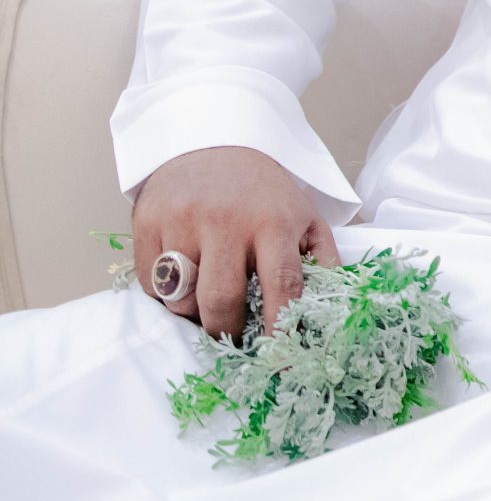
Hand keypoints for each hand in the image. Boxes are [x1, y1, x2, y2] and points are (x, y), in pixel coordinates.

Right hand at [131, 145, 339, 340]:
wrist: (215, 140)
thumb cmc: (264, 191)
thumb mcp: (305, 215)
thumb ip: (321, 259)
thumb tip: (333, 308)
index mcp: (273, 222)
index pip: (281, 284)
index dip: (281, 327)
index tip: (280, 360)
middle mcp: (226, 221)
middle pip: (221, 301)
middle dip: (227, 330)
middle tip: (233, 333)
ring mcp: (182, 220)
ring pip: (181, 297)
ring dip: (193, 310)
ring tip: (207, 291)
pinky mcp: (148, 221)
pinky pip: (152, 284)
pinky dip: (166, 292)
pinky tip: (184, 271)